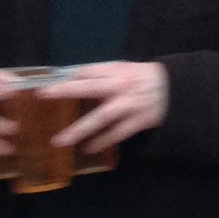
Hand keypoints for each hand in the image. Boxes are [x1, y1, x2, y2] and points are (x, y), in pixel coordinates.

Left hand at [45, 60, 168, 152]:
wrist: (173, 88)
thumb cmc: (143, 77)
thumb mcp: (126, 69)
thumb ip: (104, 75)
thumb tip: (75, 79)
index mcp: (118, 70)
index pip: (90, 71)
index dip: (70, 76)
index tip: (49, 82)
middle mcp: (121, 86)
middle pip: (90, 87)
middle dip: (67, 90)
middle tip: (45, 94)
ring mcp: (128, 105)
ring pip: (100, 118)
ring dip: (79, 129)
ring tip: (60, 140)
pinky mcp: (137, 121)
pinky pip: (116, 134)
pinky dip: (101, 142)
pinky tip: (88, 148)